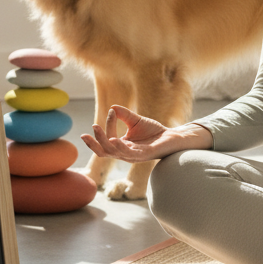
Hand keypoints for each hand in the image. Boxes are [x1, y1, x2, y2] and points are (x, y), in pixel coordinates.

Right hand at [79, 105, 211, 162]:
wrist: (172, 137)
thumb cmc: (154, 131)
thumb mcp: (135, 121)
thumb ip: (124, 115)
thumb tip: (112, 107)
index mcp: (121, 146)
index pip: (107, 138)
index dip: (107, 125)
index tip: (112, 111)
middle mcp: (124, 153)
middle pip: (104, 151)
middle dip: (94, 142)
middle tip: (90, 129)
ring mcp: (133, 156)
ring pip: (113, 153)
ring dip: (103, 142)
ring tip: (97, 130)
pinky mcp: (144, 155)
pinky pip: (128, 154)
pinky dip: (119, 147)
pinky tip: (113, 139)